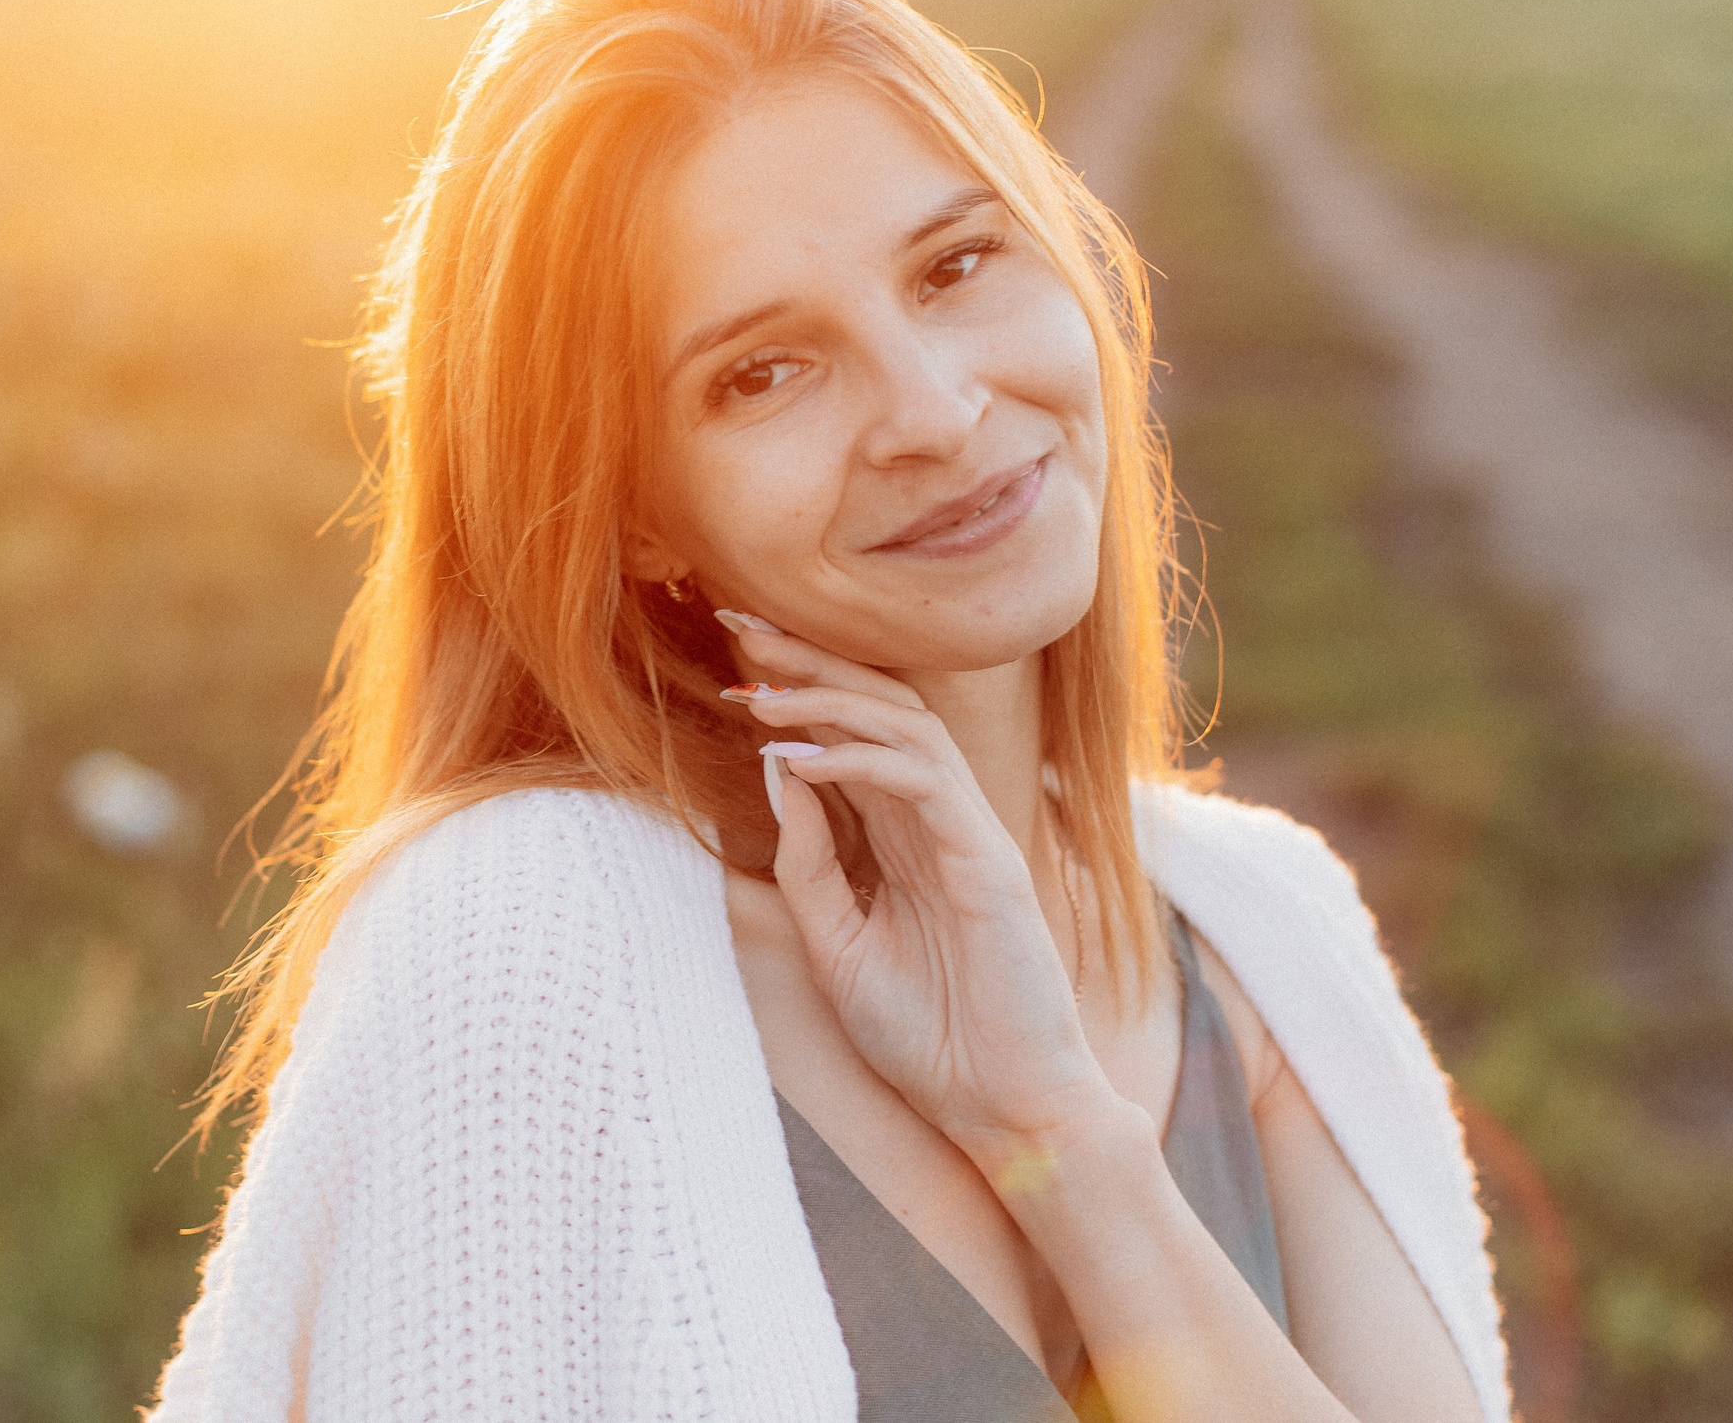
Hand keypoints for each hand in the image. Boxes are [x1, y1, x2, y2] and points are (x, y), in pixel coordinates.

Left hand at [722, 623, 1115, 1160]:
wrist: (1002, 1110)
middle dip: (808, 660)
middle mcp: (937, 821)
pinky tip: (803, 756)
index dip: (795, 688)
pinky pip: (925, 781)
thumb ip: (807, 865)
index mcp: (903, 837)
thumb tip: (775, 773)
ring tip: (760, 689)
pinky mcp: (988, 860)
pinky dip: (862, 757)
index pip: (851, 733)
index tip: (730, 659)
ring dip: (829, 697)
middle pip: (879, 705)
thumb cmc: (929, 1039)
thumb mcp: (838, 947)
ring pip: (906, 725)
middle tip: (737, 622)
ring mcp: (968, 834)